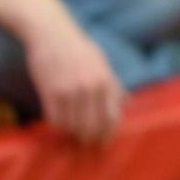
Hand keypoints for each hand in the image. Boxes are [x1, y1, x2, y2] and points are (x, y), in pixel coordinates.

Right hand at [24, 15, 124, 144]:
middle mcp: (90, 87)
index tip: (103, 144)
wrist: (51, 33)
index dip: (107, 135)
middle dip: (89, 140)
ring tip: (71, 137)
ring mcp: (70, 90)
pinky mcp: (51, 92)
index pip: (111, 118)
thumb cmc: (78, 47)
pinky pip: (56, 120)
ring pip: (73, 126)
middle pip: (92, 127)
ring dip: (72, 135)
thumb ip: (115, 84)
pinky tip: (59, 125)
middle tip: (85, 146)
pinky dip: (58, 126)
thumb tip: (129, 102)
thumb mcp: (102, 62)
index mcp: (106, 81)